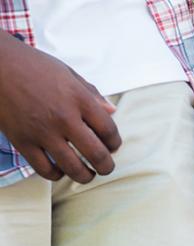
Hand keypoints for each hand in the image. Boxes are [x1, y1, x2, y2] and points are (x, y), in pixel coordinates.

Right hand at [0, 31, 120, 182]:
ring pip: (73, 167)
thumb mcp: (69, 74)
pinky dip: (56, 175)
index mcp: (79, 99)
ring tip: (87, 175)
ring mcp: (43, 132)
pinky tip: (60, 170)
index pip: (108, 130)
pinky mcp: (22, 142)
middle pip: (96, 154)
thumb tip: (112, 111)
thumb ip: (92, 94)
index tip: (113, 146)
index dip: (115, 143)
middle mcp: (64, 118)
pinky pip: (44, 169)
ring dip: (85, 176)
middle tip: (106, 168)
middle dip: (106, 166)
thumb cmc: (34, 67)